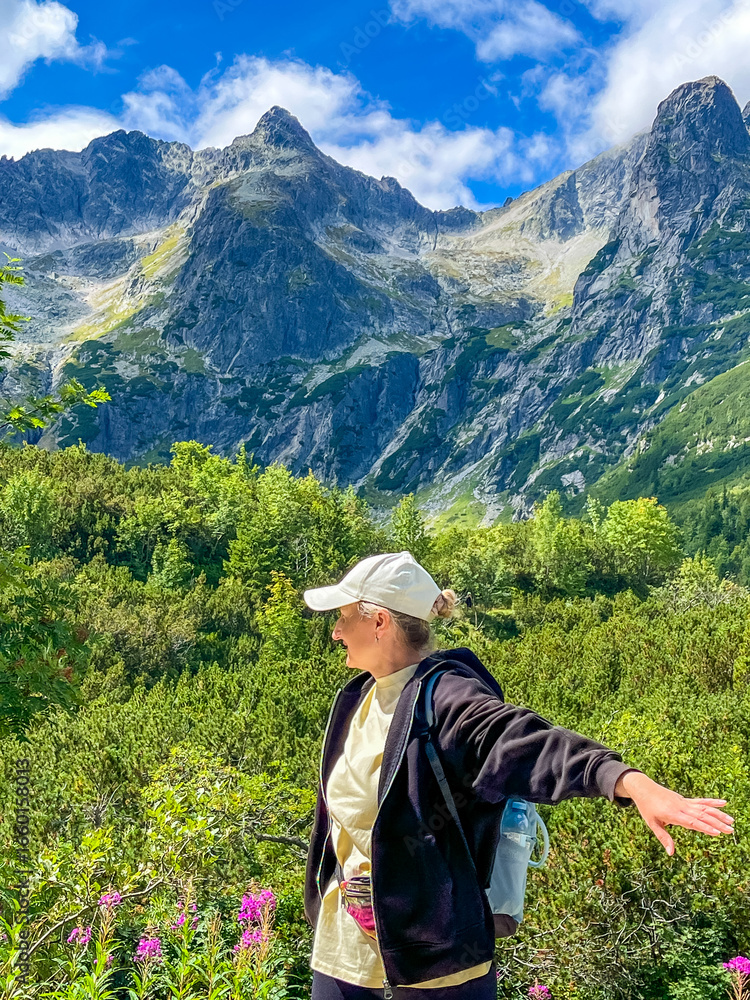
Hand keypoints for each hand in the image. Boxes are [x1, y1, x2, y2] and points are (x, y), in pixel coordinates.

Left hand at [615, 770, 734, 855]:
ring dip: (718, 814)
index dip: (704, 827)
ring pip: (704, 808)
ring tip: (731, 821)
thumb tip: (671, 853)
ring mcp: (684, 802)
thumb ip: (663, 837)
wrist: (643, 788)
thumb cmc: (646, 807)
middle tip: (730, 830)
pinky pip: (700, 801)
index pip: (692, 822)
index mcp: (673, 814)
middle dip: (717, 823)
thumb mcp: (652, 823)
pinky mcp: (685, 799)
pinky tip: (723, 803)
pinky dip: (712, 802)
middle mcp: (681, 807)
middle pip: (702, 815)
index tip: (717, 833)